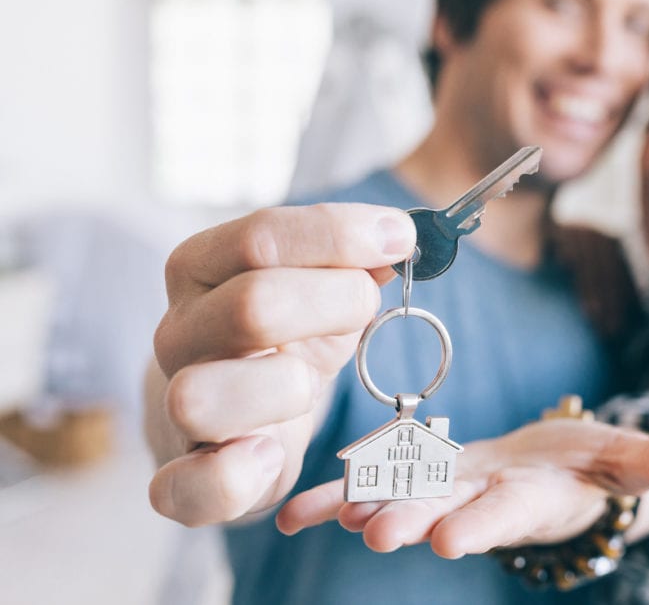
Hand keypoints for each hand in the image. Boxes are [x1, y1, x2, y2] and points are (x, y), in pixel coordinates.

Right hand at [145, 203, 415, 526]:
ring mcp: (172, 406)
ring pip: (202, 396)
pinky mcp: (178, 479)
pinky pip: (182, 489)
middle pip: (250, 306)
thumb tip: (396, 236)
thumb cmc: (284, 339)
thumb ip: (350, 259)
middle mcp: (178, 332)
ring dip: (283, 389)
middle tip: (367, 305)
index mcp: (201, 269)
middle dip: (334, 302)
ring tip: (308, 385)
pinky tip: (271, 454)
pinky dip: (233, 478)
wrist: (236, 414)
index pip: (259, 237)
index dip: (339, 234)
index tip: (401, 239)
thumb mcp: (317, 287)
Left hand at [276, 419, 648, 557]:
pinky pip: (376, 486)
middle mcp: (485, 501)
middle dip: (415, 521)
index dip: (486, 523)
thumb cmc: (597, 467)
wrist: (551, 473)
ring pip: (406, 498)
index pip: (514, 512)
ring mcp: (449, 492)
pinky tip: (295, 509)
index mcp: (535, 497)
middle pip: (450, 511)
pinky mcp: (424, 477)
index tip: (452, 539)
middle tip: (379, 534)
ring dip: (369, 505)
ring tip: (333, 514)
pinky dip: (337, 496)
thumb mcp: (637, 461)